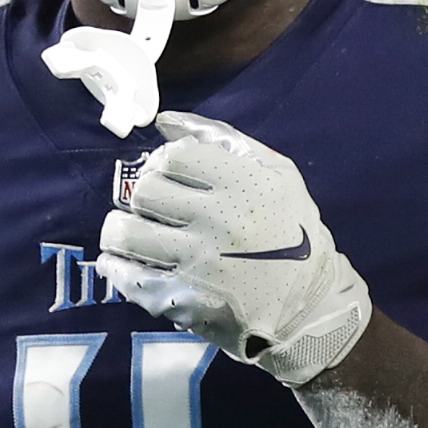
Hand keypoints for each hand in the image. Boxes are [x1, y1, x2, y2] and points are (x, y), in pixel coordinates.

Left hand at [94, 112, 372, 386]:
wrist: (310, 306)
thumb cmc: (293, 232)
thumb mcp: (277, 173)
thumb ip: (221, 139)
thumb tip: (163, 121)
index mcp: (246, 186)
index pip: (176, 156)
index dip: (166, 161)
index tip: (172, 176)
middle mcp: (220, 223)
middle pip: (146, 190)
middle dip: (145, 194)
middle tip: (155, 206)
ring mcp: (199, 264)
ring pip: (125, 233)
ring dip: (119, 230)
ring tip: (130, 232)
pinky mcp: (184, 302)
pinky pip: (129, 278)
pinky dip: (116, 267)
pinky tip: (123, 262)